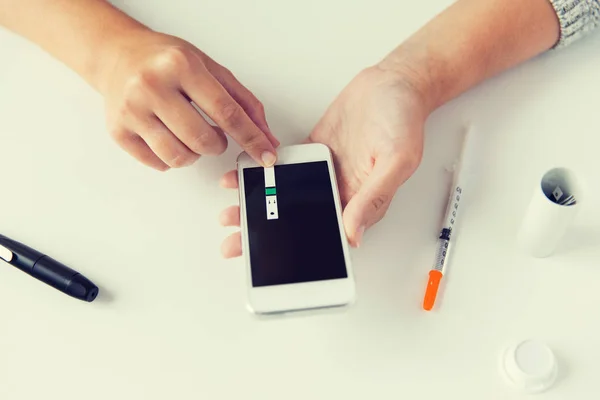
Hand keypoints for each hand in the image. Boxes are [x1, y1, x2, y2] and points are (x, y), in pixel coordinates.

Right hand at [100, 30, 278, 169]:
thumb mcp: (210, 68)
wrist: (118, 56)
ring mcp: (132, 111)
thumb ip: (243, 102)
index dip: (251, 138)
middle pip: (203, 140)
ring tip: (190, 134)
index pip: (226, 112)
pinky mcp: (118, 131)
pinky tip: (169, 137)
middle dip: (218, 145)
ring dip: (194, 154)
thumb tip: (266, 137)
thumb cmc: (166, 61)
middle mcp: (152, 86)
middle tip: (213, 134)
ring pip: (179, 157)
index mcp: (180, 66)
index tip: (266, 155)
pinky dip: (172, 158)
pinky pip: (159, 164)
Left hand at [218, 65, 429, 256]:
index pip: (326, 236)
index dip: (297, 250)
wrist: (394, 84)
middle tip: (236, 242)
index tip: (270, 258)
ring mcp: (325, 173)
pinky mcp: (314, 152)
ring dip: (260, 205)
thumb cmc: (404, 120)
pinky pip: (286, 168)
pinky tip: (244, 176)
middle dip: (267, 233)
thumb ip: (372, 197)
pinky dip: (264, 173)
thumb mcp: (396, 160)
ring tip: (232, 211)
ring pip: (287, 197)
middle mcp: (341, 192)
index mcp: (362, 203)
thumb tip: (353, 233)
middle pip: (299, 220)